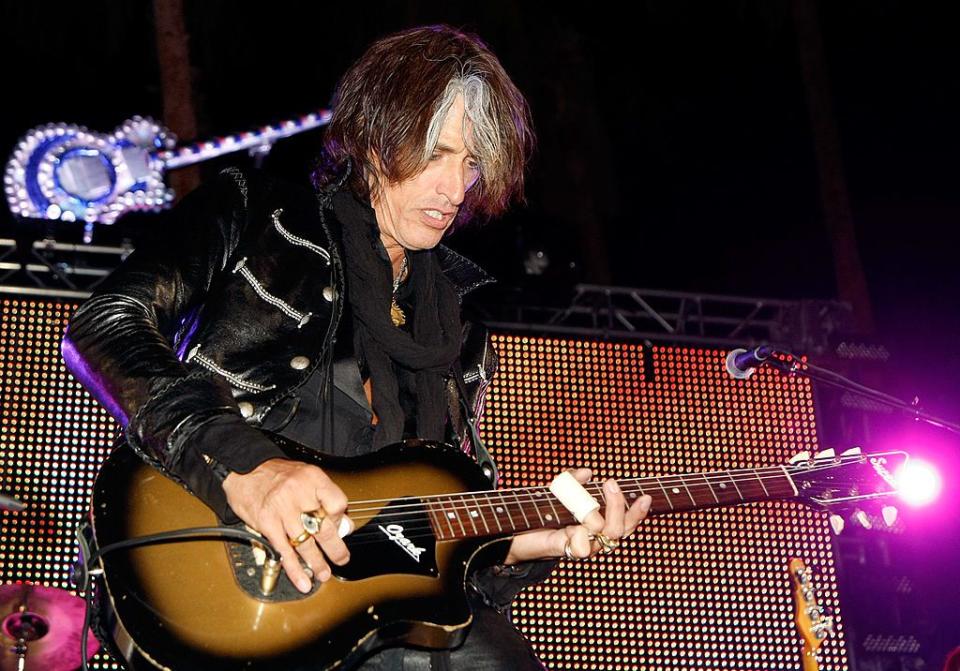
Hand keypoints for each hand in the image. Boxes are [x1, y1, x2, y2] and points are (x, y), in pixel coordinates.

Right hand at [222, 458, 352, 592]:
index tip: (341, 526)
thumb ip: (326, 498)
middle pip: (323, 527)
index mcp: (313, 479)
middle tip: (341, 559)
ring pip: (305, 543)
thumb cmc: (277, 474)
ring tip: (323, 573)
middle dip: (335, 549)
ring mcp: (282, 510)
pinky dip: (294, 569)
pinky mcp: (267, 524)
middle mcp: (299, 493)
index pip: (337, 503)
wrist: (244, 470)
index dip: (340, 518)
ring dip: (316, 562)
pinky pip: (284, 550)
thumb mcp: (307, 477)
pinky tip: (302, 580)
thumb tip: (345, 524)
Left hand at [504, 468, 650, 564]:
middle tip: (610, 484)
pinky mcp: (565, 549)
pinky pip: (583, 546)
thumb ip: (574, 481)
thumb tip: (589, 472)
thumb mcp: (558, 490)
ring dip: (601, 512)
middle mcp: (591, 538)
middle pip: (621, 530)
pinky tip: (570, 525)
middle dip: (620, 506)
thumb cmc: (536, 510)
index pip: (625, 522)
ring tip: (590, 497)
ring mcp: (580, 545)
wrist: (510, 530)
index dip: (637, 512)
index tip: (645, 496)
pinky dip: (579, 531)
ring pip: (606, 536)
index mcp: (595, 524)